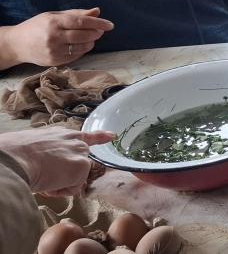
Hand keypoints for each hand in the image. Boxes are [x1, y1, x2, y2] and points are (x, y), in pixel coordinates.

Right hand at [0, 8, 113, 67]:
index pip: (81, 22)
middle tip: (101, 30)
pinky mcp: (55, 61)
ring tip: (91, 37)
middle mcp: (54, 37)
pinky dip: (82, 50)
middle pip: (84, 36)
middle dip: (96, 33)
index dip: (98, 23)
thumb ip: (76, 14)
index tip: (110, 25)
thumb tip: (97, 11)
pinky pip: (76, 56)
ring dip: (91, 42)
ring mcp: (54, 51)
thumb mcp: (54, 15)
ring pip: (82, 48)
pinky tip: (80, 45)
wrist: (17, 44)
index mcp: (54, 23)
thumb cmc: (38, 26)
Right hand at [0, 127, 114, 195]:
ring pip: (74, 179)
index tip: (112, 136)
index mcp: (63, 134)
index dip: (100, 136)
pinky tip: (49, 183)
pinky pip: (72, 189)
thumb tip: (48, 166)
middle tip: (47, 175)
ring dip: (59, 184)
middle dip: (66, 176)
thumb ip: (50, 153)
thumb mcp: (36, 146)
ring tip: (43, 177)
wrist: (16, 158)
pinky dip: (59, 191)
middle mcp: (75, 141)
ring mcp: (81, 153)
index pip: (85, 136)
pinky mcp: (83, 166)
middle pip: (80, 165)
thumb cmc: (17, 154)